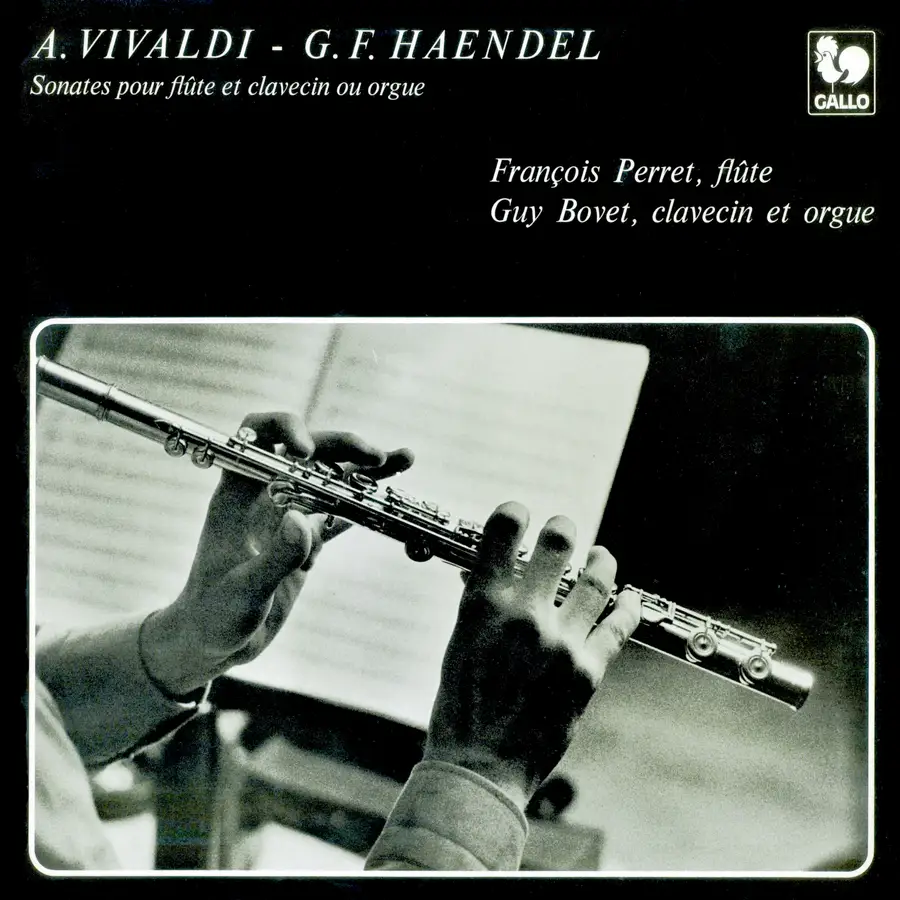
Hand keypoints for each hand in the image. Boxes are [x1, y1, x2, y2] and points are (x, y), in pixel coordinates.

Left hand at [140, 412, 413, 696]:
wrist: (212, 642)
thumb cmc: (213, 616)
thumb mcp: (244, 592)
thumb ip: (274, 558)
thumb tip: (301, 521)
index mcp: (237, 495)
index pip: (256, 436)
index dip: (283, 430)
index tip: (308, 450)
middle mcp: (264, 496)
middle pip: (308, 452)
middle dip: (342, 447)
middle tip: (377, 457)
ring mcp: (287, 516)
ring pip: (330, 479)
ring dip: (364, 469)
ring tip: (402, 459)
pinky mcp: (305, 541)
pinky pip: (339, 513)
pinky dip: (365, 505)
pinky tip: (391, 500)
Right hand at [424, 502, 641, 808]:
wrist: (481, 766)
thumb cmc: (461, 706)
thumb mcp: (458, 643)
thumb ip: (481, 603)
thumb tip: (492, 572)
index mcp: (482, 603)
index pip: (503, 529)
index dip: (515, 512)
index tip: (521, 514)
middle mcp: (524, 614)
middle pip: (558, 543)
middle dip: (562, 529)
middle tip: (563, 531)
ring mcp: (560, 641)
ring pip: (596, 578)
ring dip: (601, 560)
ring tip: (601, 555)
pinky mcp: (587, 670)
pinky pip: (618, 625)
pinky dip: (627, 605)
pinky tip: (629, 597)